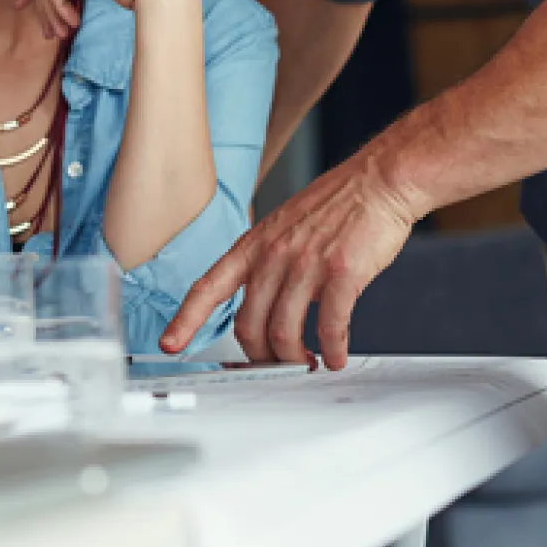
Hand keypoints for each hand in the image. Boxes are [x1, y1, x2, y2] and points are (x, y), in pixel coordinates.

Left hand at [160, 147, 421, 365]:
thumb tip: (263, 305)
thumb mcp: (282, 228)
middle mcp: (272, 254)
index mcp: (253, 244)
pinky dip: (332, 350)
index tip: (170, 344)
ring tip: (309, 364)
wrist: (377, 181)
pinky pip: (329, 327)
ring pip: (284, 332)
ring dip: (295, 360)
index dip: (186, 319)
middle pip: (247, 325)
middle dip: (259, 356)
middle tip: (275, 365)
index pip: (208, 287)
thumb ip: (267, 264)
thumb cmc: (334, 206)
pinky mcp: (341, 273)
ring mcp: (305, 263)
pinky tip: (336, 356)